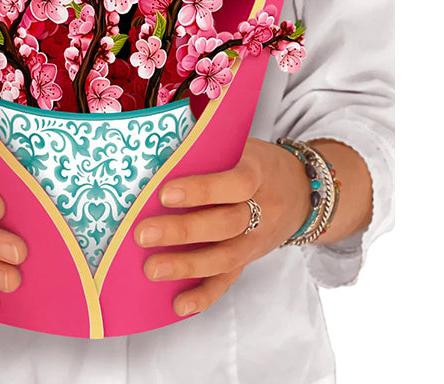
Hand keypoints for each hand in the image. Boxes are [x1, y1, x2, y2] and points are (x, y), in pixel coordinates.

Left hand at [133, 137, 311, 316]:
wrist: (300, 189)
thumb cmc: (255, 161)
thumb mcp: (240, 145)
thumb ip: (209, 147)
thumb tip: (163, 139)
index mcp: (258, 172)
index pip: (235, 183)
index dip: (202, 190)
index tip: (165, 193)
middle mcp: (262, 209)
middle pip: (226, 224)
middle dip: (182, 231)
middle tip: (142, 234)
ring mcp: (257, 239)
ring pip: (225, 257)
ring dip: (187, 266)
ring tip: (151, 269)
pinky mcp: (250, 259)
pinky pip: (229, 280)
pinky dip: (204, 295)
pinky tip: (179, 304)